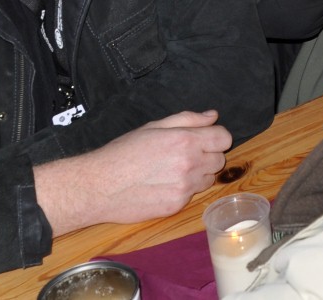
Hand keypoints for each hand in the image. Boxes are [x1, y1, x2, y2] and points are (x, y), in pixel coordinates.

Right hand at [35, 111, 230, 234]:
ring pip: (208, 180)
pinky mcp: (175, 206)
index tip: (203, 140)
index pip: (224, 139)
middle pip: (219, 160)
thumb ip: (188, 119)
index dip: (215, 138)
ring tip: (171, 171)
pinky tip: (162, 186)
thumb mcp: (154, 126)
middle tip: (183, 156)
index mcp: (185, 140)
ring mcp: (184, 187)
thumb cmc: (122, 152)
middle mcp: (189, 164)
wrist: (98, 186)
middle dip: (206, 156)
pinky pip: (192, 196)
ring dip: (197, 175)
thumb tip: (213, 116)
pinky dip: (183, 191)